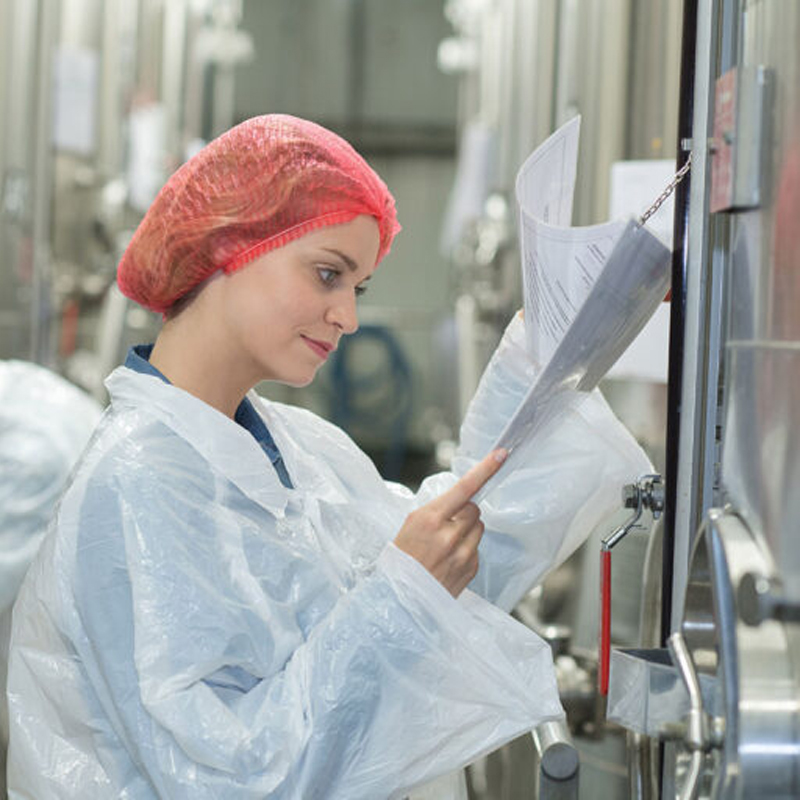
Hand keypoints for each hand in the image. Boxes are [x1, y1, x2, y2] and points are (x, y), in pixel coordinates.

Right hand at [393, 449, 506, 596]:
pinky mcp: (470, 569)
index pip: (464, 488)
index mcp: (429, 519)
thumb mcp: (410, 526)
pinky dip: (466, 549)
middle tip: (446, 525)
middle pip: (474, 508)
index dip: (485, 469)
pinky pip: (477, 548)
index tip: (501, 454)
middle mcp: (449, 535)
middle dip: (464, 512)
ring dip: (467, 530)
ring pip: (479, 527)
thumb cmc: (400, 559)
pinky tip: (448, 560)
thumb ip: (436, 511)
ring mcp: (462, 554)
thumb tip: (460, 501)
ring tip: (446, 545)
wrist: (399, 600)